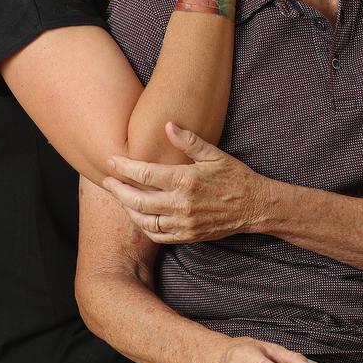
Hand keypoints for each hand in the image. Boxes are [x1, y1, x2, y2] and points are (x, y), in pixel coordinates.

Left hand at [103, 123, 266, 242]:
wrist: (255, 206)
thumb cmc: (235, 176)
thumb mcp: (214, 154)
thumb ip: (189, 141)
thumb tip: (168, 126)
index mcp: (186, 180)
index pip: (145, 174)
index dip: (124, 168)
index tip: (111, 160)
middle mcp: (182, 204)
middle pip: (138, 201)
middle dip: (118, 190)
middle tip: (107, 181)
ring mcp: (184, 223)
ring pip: (145, 221)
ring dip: (128, 210)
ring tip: (120, 198)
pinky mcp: (188, 236)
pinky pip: (158, 236)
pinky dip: (144, 227)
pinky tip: (138, 216)